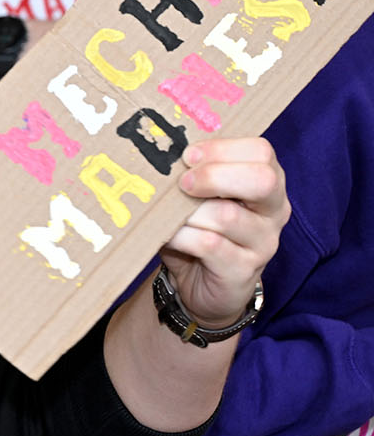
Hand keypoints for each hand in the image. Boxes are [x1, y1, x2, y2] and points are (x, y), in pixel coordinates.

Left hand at [159, 138, 289, 327]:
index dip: (221, 149)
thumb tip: (161, 152)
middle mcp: (274, 210)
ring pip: (227, 216)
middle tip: (182, 183)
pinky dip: (182, 237)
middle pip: (261, 180)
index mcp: (268, 182)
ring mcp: (264, 242)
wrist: (205, 287)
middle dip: (213, 176)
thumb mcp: (199, 198)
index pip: (261, 152)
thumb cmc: (200, 231)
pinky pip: (209, 245)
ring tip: (170, 216)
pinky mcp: (244, 270)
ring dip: (188, 213)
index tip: (187, 156)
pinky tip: (169, 237)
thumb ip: (194, 174)